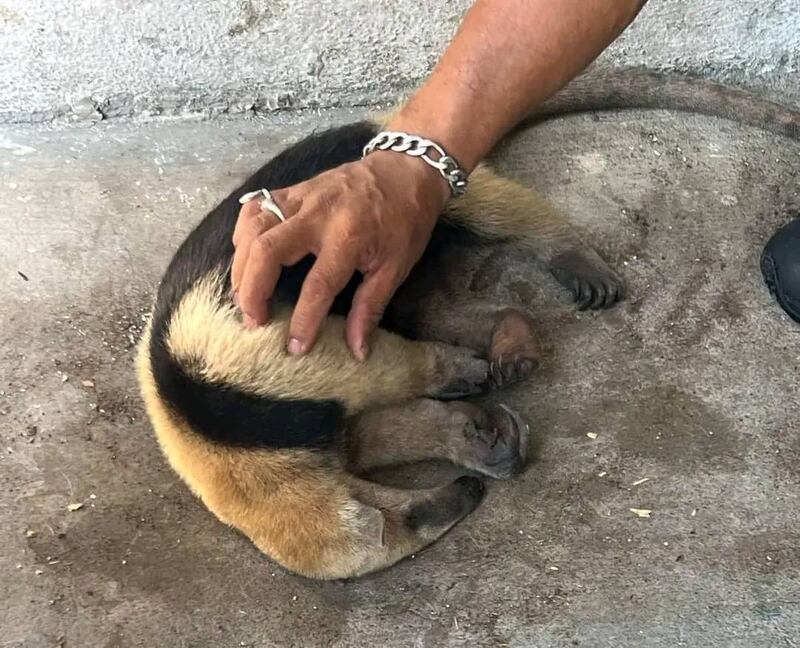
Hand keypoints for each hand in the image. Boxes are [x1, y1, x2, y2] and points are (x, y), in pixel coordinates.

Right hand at [231, 150, 450, 359]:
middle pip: (269, 251)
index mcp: (350, 237)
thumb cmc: (405, 221)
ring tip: (244, 296)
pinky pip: (256, 207)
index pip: (317, 286)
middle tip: (253, 320)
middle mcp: (319, 214)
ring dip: (241, 265)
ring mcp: (302, 197)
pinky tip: (245, 256)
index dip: (303, 320)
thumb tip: (357, 351)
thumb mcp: (396, 267)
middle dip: (253, 291)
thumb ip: (370, 308)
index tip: (295, 347)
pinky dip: (243, 233)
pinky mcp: (293, 188)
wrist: (406, 170)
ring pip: (254, 227)